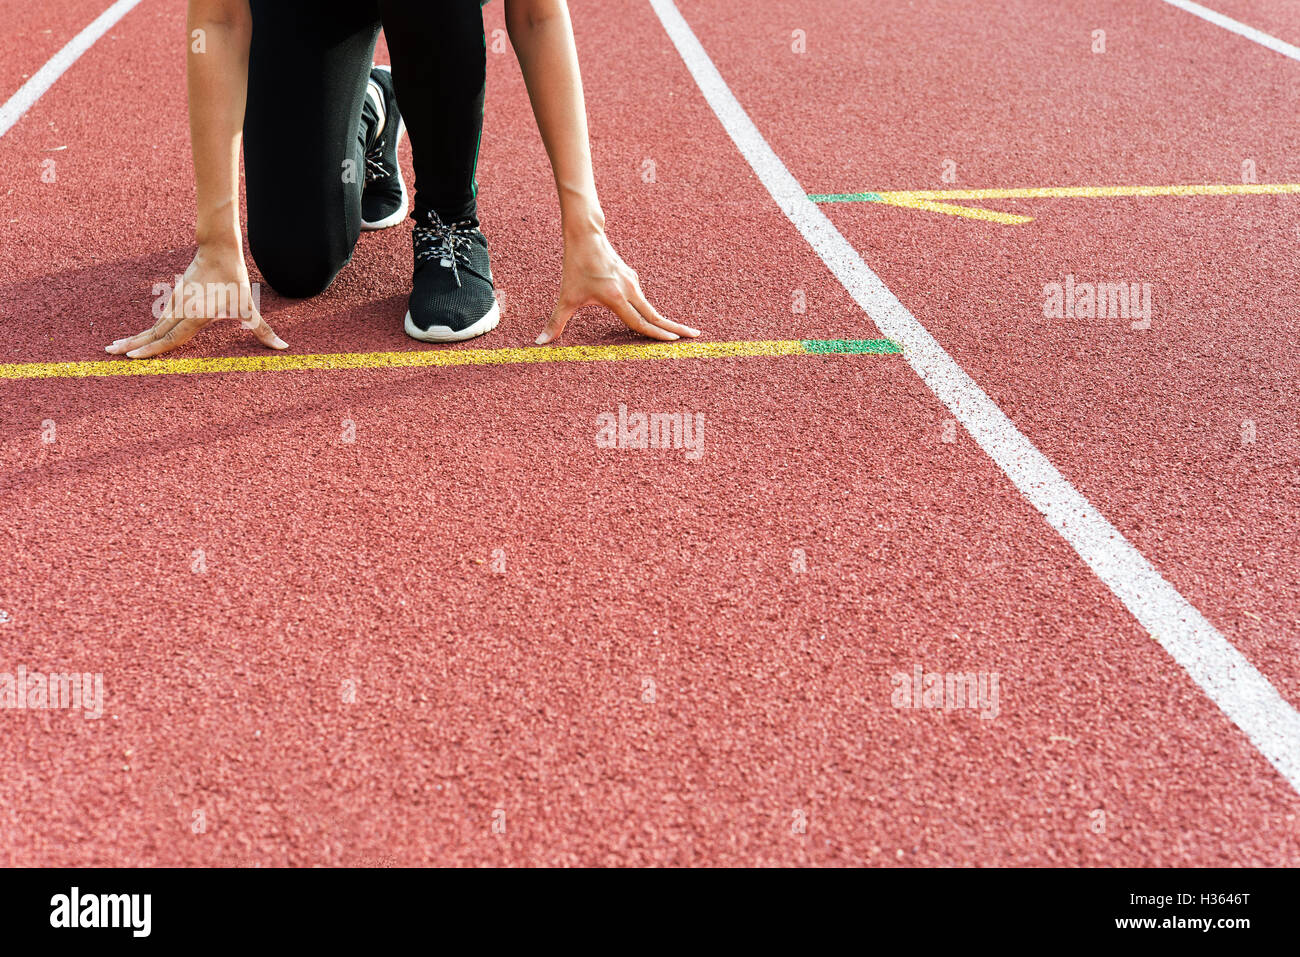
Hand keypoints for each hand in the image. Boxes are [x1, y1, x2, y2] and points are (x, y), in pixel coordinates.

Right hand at [105, 244, 285, 357]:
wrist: (219, 250)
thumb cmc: (234, 281)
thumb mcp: (249, 308)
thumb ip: (263, 331)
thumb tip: (284, 348)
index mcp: (195, 314)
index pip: (170, 337)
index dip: (152, 350)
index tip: (132, 359)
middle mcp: (181, 310)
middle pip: (153, 332)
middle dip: (132, 345)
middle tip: (108, 354)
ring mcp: (175, 303)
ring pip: (153, 325)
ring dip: (134, 337)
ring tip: (114, 347)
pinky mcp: (175, 298)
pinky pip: (159, 318)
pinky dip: (146, 329)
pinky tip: (137, 337)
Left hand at [535, 229, 698, 344]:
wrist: (586, 234)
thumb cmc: (575, 265)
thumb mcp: (565, 297)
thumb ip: (555, 322)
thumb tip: (539, 343)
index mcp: (616, 297)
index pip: (640, 322)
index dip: (656, 334)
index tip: (674, 342)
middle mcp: (629, 290)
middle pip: (656, 315)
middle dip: (676, 327)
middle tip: (695, 336)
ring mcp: (632, 282)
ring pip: (650, 307)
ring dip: (664, 320)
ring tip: (678, 331)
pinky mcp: (630, 277)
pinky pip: (642, 299)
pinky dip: (650, 310)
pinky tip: (653, 317)